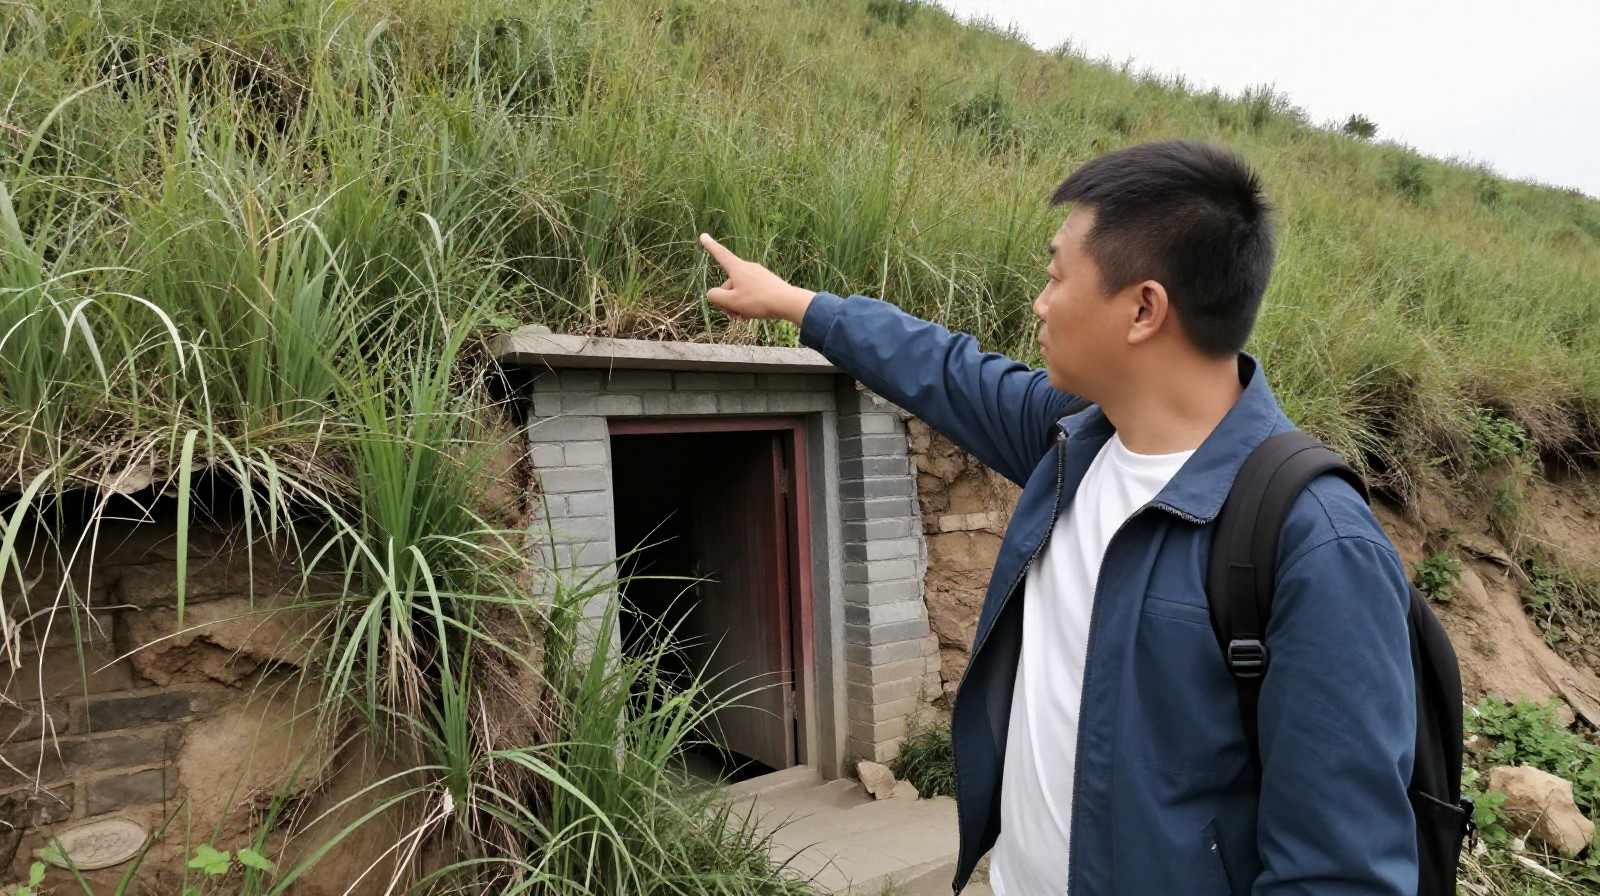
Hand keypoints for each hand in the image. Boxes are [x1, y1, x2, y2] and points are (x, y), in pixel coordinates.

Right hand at [699, 233, 815, 325]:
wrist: (788, 302)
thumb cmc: (758, 301)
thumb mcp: (732, 302)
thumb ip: (716, 297)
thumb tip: (712, 294)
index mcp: (737, 268)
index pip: (720, 254)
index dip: (710, 246)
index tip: (703, 235)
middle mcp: (747, 267)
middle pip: (729, 283)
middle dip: (727, 299)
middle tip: (734, 314)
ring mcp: (758, 274)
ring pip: (740, 289)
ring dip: (738, 304)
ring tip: (745, 316)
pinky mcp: (767, 282)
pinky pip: (752, 291)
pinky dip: (749, 302)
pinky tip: (753, 313)